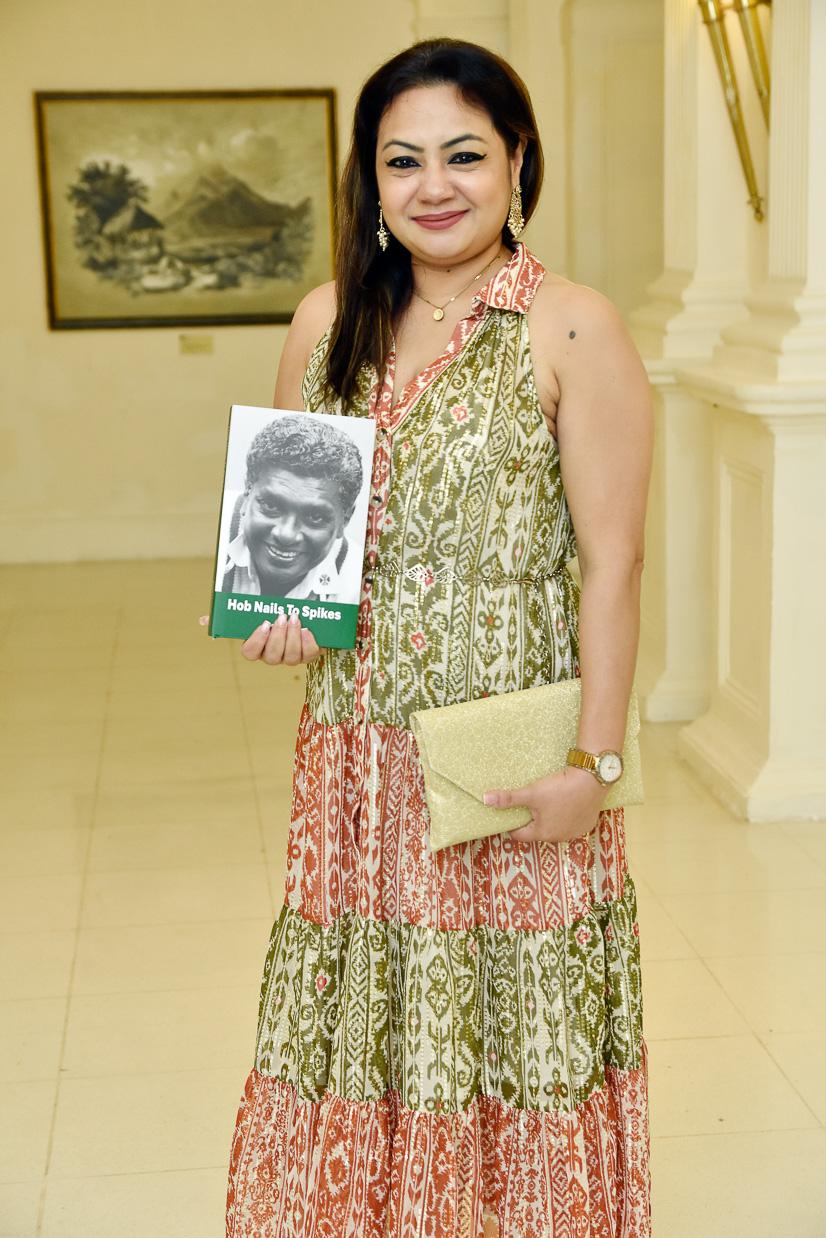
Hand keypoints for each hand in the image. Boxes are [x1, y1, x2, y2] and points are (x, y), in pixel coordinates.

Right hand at [197, 611, 325, 664]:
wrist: (306, 615)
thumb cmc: (274, 614)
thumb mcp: (255, 612)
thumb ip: (231, 617)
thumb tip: (203, 620)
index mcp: (257, 647)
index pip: (250, 653)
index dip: (257, 641)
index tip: (263, 624)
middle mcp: (273, 655)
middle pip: (272, 657)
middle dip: (278, 637)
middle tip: (282, 617)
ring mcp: (291, 658)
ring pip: (290, 658)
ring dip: (293, 637)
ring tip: (296, 618)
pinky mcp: (308, 655)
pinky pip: (309, 655)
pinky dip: (309, 643)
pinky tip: (308, 630)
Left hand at [483, 765, 606, 843]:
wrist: (592, 780)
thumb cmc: (560, 789)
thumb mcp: (531, 793)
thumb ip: (508, 799)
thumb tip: (485, 799)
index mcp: (543, 833)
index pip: (519, 835)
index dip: (512, 823)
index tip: (511, 812)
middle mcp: (559, 838)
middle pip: (538, 831)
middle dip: (532, 819)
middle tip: (530, 802)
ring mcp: (575, 832)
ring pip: (555, 827)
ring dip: (550, 818)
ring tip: (548, 801)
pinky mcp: (587, 824)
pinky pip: (571, 822)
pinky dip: (567, 815)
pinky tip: (566, 801)